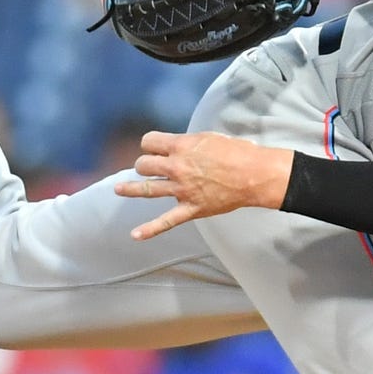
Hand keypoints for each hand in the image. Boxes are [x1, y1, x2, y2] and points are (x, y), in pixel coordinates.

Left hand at [115, 131, 294, 240]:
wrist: (255, 174)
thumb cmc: (239, 152)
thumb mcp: (210, 138)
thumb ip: (190, 143)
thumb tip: (181, 146)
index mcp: (181, 147)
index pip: (149, 142)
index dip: (150, 144)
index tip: (155, 148)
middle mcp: (176, 167)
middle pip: (144, 164)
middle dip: (144, 164)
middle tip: (151, 167)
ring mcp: (181, 190)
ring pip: (146, 189)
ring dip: (130, 188)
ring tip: (118, 189)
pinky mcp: (190, 208)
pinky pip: (166, 221)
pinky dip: (149, 230)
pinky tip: (135, 235)